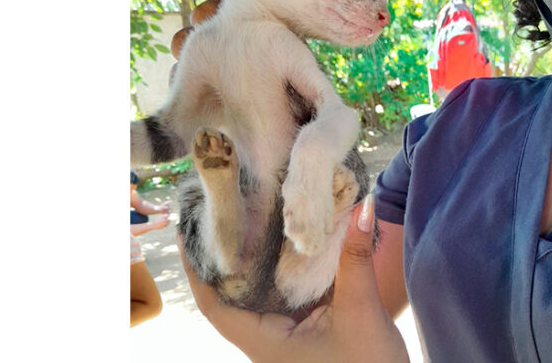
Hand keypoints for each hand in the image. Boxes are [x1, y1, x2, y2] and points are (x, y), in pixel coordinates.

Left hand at [179, 194, 409, 362]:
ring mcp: (283, 340)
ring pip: (257, 296)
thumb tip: (362, 208)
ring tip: (253, 220)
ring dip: (255, 263)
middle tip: (226, 213)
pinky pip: (282, 300)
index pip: (213, 306)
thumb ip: (355, 258)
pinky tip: (289, 247)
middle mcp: (266, 342)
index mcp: (265, 343)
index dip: (196, 270)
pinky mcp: (302, 336)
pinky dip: (281, 274)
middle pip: (230, 296)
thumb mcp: (360, 310)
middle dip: (226, 257)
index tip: (189, 233)